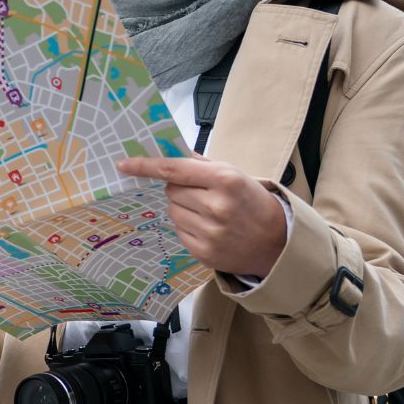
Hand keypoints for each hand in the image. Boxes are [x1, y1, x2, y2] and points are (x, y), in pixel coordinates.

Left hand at [116, 150, 287, 277]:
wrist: (278, 242)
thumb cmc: (252, 202)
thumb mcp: (234, 174)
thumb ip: (199, 164)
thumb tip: (168, 151)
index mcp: (224, 180)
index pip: (173, 169)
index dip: (145, 166)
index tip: (124, 164)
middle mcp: (216, 206)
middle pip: (170, 190)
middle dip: (179, 189)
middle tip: (201, 193)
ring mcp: (209, 232)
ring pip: (171, 211)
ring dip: (182, 208)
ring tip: (208, 212)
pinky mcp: (204, 252)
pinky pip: (178, 231)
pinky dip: (188, 226)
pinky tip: (209, 227)